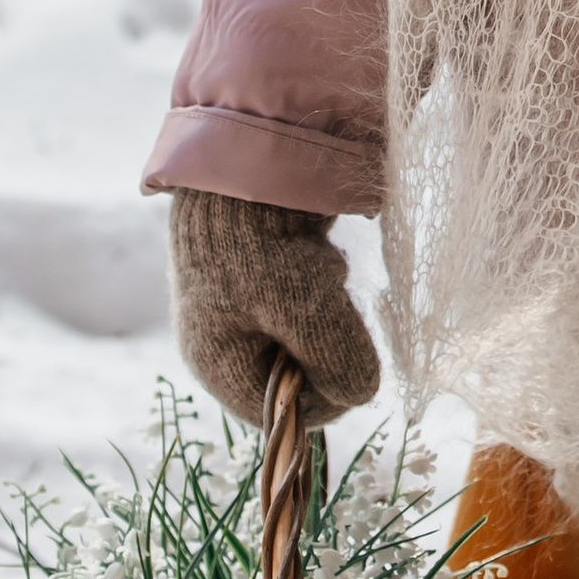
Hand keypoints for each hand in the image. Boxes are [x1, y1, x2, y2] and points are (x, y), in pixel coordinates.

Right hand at [166, 188, 383, 424]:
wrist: (243, 163)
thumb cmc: (264, 245)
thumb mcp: (307, 312)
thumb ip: (338, 364)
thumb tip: (361, 393)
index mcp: (217, 365)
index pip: (281, 415)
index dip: (326, 395)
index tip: (350, 356)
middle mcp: (222, 343)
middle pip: (296, 373)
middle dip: (325, 341)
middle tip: (327, 300)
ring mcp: (237, 309)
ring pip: (305, 334)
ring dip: (325, 307)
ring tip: (318, 269)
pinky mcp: (256, 279)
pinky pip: (303, 300)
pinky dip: (319, 281)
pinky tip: (315, 253)